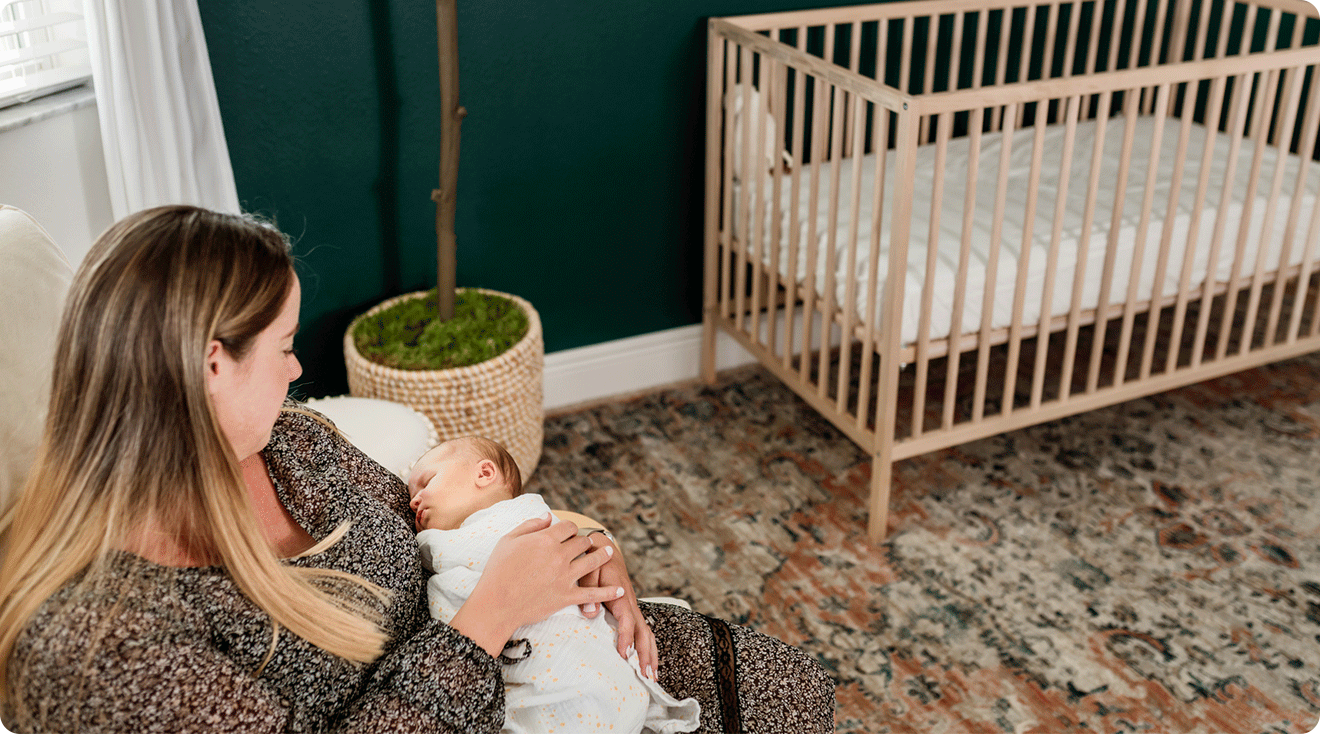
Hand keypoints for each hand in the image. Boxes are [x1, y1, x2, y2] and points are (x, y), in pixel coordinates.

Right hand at [449, 514, 623, 657]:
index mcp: (545, 539)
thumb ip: (530, 525)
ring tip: (610, 553)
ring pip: (592, 562)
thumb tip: (548, 516)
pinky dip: (608, 591)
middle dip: (585, 541)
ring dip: (602, 556)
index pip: (568, 527)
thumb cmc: (498, 571)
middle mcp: (559, 555)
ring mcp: (565, 576)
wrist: (497, 603)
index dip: (571, 528)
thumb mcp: (508, 540)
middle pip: (582, 542)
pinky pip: (593, 593)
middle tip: (587, 543)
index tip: (570, 532)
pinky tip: (619, 588)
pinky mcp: (567, 596)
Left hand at [578, 534, 658, 680]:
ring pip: (646, 632)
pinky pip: (641, 629)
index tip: (624, 654)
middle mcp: (630, 602)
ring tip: (652, 676)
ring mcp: (631, 607)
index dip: (627, 637)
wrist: (603, 547)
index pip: (627, 620)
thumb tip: (590, 613)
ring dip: (650, 653)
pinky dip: (646, 646)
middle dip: (646, 654)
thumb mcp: (589, 569)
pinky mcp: (629, 609)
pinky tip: (646, 660)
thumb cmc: (595, 557)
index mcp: (621, 594)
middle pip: (644, 631)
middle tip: (647, 675)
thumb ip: (589, 590)